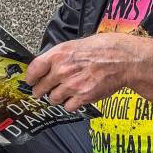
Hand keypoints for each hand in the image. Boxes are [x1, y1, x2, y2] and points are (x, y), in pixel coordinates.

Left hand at [25, 33, 142, 111]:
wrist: (123, 59)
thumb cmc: (102, 48)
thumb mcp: (76, 44)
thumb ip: (59, 56)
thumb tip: (46, 66)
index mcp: (58, 54)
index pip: (33, 70)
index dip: (30, 78)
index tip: (31, 81)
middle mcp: (62, 70)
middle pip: (40, 88)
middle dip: (41, 91)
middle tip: (44, 91)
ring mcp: (72, 85)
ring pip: (53, 99)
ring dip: (57, 97)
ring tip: (66, 92)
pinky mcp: (83, 97)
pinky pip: (68, 107)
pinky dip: (71, 104)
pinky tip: (77, 97)